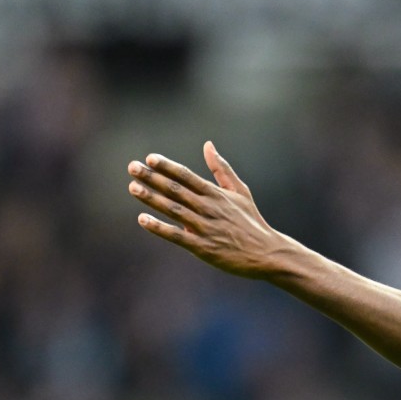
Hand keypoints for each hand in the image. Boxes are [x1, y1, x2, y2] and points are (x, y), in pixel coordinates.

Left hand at [127, 142, 284, 277]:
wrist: (268, 254)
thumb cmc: (252, 222)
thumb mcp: (241, 192)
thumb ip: (221, 169)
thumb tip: (208, 145)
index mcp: (216, 194)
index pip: (187, 176)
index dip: (167, 167)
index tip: (149, 158)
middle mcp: (209, 208)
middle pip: (176, 190)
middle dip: (153, 178)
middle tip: (132, 167)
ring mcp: (205, 228)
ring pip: (173, 210)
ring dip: (151, 198)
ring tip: (133, 187)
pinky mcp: (203, 248)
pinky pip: (177, 236)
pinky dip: (159, 227)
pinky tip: (143, 219)